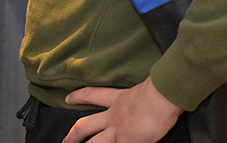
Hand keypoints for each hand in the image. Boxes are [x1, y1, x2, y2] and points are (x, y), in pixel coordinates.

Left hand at [63, 77, 182, 142]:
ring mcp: (117, 132)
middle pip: (84, 126)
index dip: (78, 96)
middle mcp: (113, 117)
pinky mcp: (127, 142)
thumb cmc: (159, 90)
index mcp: (117, 100)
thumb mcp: (145, 91)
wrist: (162, 96)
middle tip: (64, 141)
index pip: (92, 95)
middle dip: (73, 135)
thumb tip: (145, 101)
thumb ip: (140, 98)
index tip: (67, 98)